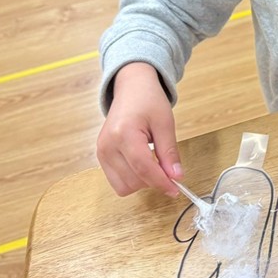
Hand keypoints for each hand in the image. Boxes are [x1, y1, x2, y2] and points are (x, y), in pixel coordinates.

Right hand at [97, 62, 182, 196]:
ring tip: (153, 163)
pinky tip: (142, 164)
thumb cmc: (148, 101)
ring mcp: (101, 152)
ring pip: (123, 186)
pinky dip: (133, 179)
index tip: (176, 189)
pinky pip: (117, 181)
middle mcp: (107, 145)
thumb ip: (170, 152)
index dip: (161, 182)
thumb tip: (177, 177)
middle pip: (133, 181)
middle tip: (168, 169)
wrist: (131, 89)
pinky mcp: (101, 156)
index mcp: (124, 133)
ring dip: (142, 182)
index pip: (143, 168)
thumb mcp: (165, 123)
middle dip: (154, 181)